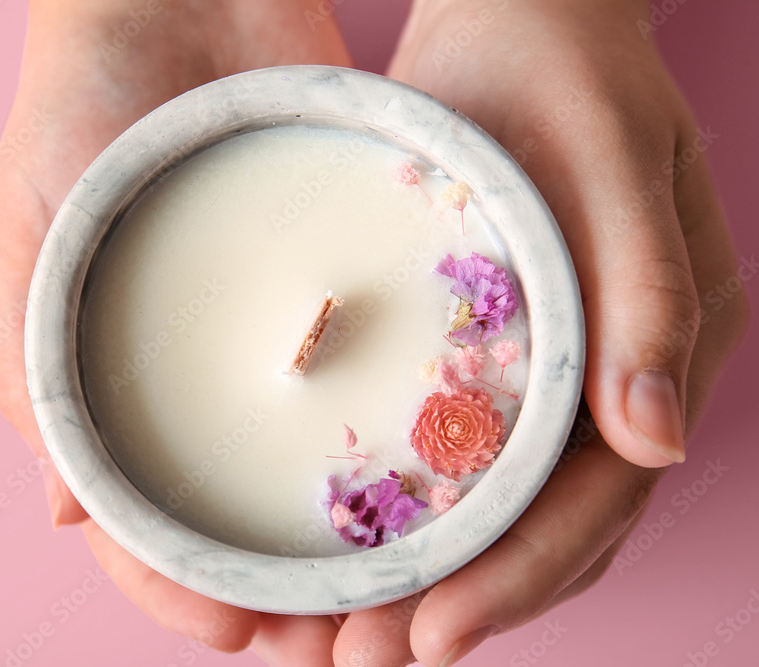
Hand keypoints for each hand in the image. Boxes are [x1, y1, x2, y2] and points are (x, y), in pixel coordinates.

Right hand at [0, 0, 351, 661]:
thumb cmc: (74, 110)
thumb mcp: (24, 233)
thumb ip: (31, 364)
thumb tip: (69, 514)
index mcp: (107, 386)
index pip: (139, 522)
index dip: (180, 589)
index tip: (242, 630)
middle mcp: (195, 378)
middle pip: (238, 516)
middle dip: (281, 590)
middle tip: (339, 637)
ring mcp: (271, 339)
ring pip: (314, 467)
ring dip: (352, 541)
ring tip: (400, 589)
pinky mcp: (338, 286)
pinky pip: (374, 375)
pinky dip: (401, 436)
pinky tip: (441, 479)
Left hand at [324, 0, 747, 663]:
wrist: (519, 21)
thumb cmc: (565, 76)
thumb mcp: (608, 167)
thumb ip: (650, 297)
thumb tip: (659, 442)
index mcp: (668, 352)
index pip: (596, 501)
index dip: (517, 581)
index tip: (427, 638)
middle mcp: (620, 379)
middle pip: (548, 528)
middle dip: (464, 605)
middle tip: (363, 663)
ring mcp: (563, 371)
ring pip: (509, 509)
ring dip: (438, 578)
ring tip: (353, 636)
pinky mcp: (502, 352)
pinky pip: (470, 456)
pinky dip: (425, 513)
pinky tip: (364, 543)